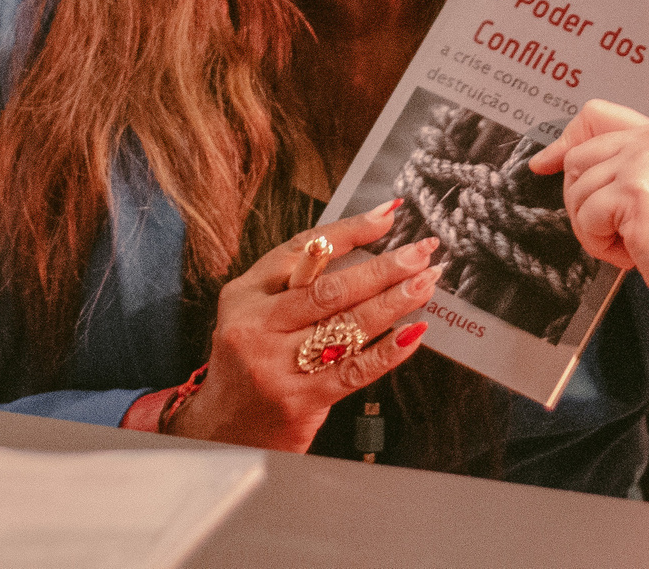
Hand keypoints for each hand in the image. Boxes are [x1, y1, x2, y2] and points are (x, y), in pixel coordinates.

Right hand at [171, 201, 439, 450]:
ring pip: (346, 324)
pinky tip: (413, 333)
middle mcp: (256, 325)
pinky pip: (354, 369)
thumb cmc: (250, 363)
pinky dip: (388, 350)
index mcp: (245, 294)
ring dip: (394, 301)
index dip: (350, 231)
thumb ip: (298, 281)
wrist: (224, 432)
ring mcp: (276, 364)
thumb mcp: (256, 313)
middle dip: (383, 267)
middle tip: (420, 252)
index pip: (303, 250)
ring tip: (425, 283)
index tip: (388, 216)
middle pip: (330, 288)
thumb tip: (365, 242)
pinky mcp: (299, 399)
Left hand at [529, 101, 648, 324]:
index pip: (595, 114)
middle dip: (583, 203)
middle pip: (575, 158)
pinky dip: (602, 246)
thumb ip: (627, 170)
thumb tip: (569, 169)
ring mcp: (642, 163)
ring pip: (576, 192)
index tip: (545, 162)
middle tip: (617, 231)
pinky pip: (587, 218)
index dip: (565, 138)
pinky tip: (635, 251)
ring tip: (633, 242)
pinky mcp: (633, 192)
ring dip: (594, 230)